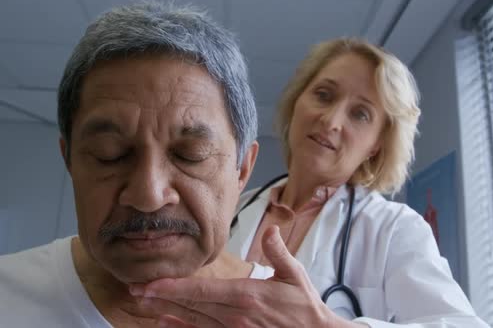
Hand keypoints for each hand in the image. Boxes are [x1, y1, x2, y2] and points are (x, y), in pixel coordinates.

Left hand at [130, 225, 362, 326]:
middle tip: (134, 291)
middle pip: (190, 306)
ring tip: (143, 306)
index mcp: (246, 295)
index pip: (201, 291)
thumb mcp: (294, 274)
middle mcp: (234, 316)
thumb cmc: (303, 307)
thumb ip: (278, 252)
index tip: (150, 283)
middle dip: (160, 298)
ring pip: (193, 322)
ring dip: (166, 313)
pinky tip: (166, 324)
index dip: (173, 287)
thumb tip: (270, 229)